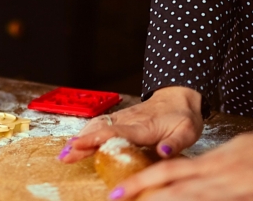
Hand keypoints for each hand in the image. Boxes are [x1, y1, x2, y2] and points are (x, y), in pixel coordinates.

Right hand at [61, 86, 203, 162]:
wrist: (179, 97)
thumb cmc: (182, 117)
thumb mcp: (187, 131)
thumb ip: (175, 144)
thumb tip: (162, 153)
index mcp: (143, 127)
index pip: (114, 133)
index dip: (94, 139)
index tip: (77, 146)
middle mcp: (128, 121)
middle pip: (99, 129)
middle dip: (81, 142)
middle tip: (64, 156)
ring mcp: (122, 119)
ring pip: (96, 126)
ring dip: (80, 138)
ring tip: (65, 153)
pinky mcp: (120, 119)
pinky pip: (99, 125)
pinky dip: (86, 133)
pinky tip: (77, 144)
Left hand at [113, 111, 252, 200]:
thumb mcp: (238, 151)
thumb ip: (214, 166)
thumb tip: (191, 174)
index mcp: (216, 162)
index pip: (170, 172)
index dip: (142, 182)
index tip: (118, 192)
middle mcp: (223, 174)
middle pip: (177, 188)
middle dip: (146, 196)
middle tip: (117, 199)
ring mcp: (243, 188)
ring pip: (198, 198)